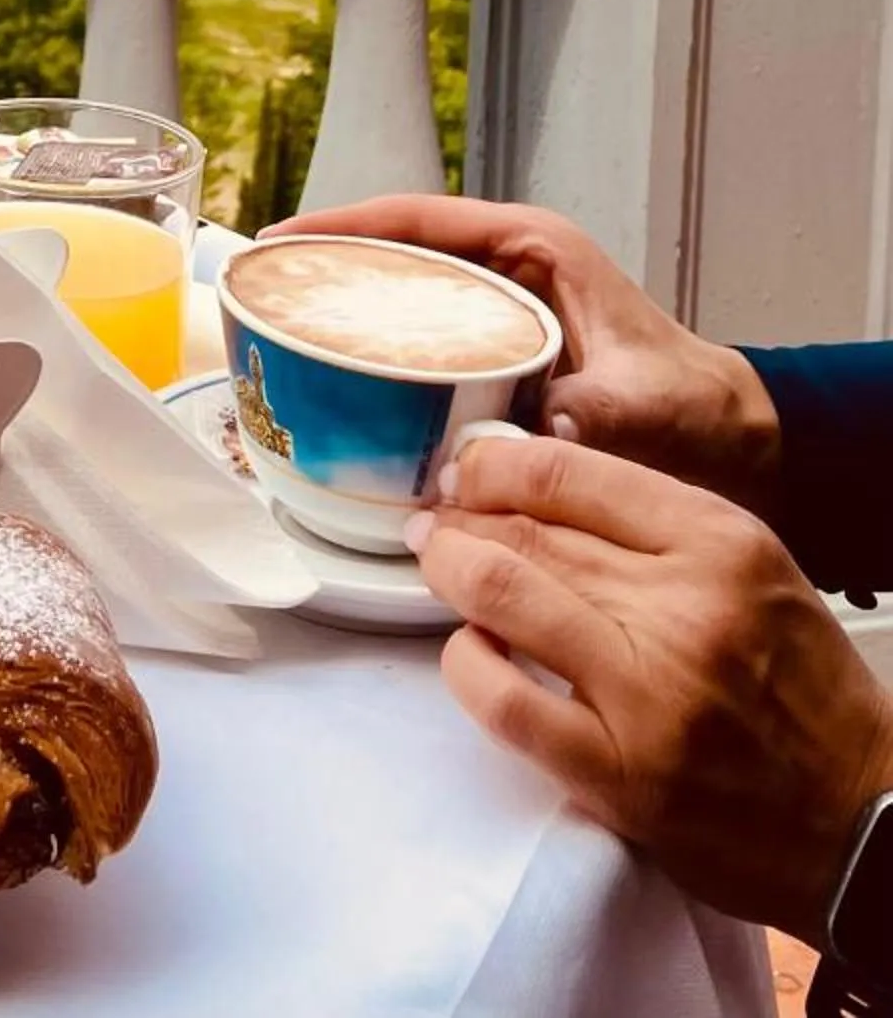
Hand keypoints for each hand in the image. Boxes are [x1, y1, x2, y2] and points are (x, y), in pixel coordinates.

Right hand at [274, 193, 780, 514]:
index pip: (418, 219)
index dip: (342, 227)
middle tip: (261, 294)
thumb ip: (577, 423)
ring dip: (346, 314)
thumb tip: (497, 454)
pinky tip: (342, 397)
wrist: (741, 447)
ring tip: (279, 336)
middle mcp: (510, 271)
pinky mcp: (499, 359)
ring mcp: (501, 315)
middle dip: (326, 268)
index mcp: (534, 251)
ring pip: (404, 299)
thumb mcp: (639, 409)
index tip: (281, 243)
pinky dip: (379, 362)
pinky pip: (423, 347)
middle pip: (395, 253)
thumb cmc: (699, 413)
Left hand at [414, 435, 892, 942]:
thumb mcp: (748, 567)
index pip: (563, 470)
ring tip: (439, 567)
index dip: (490, 467)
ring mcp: (650, 694)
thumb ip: (650, 524)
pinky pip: (503, 702)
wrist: (864, 818)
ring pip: (504, 595)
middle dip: (459, 519)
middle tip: (436, 522)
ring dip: (450, 573)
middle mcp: (684, 607)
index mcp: (719, 540)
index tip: (465, 474)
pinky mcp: (622, 775)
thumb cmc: (800, 688)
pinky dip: (467, 666)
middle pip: (525, 530)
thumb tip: (527, 487)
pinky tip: (471, 652)